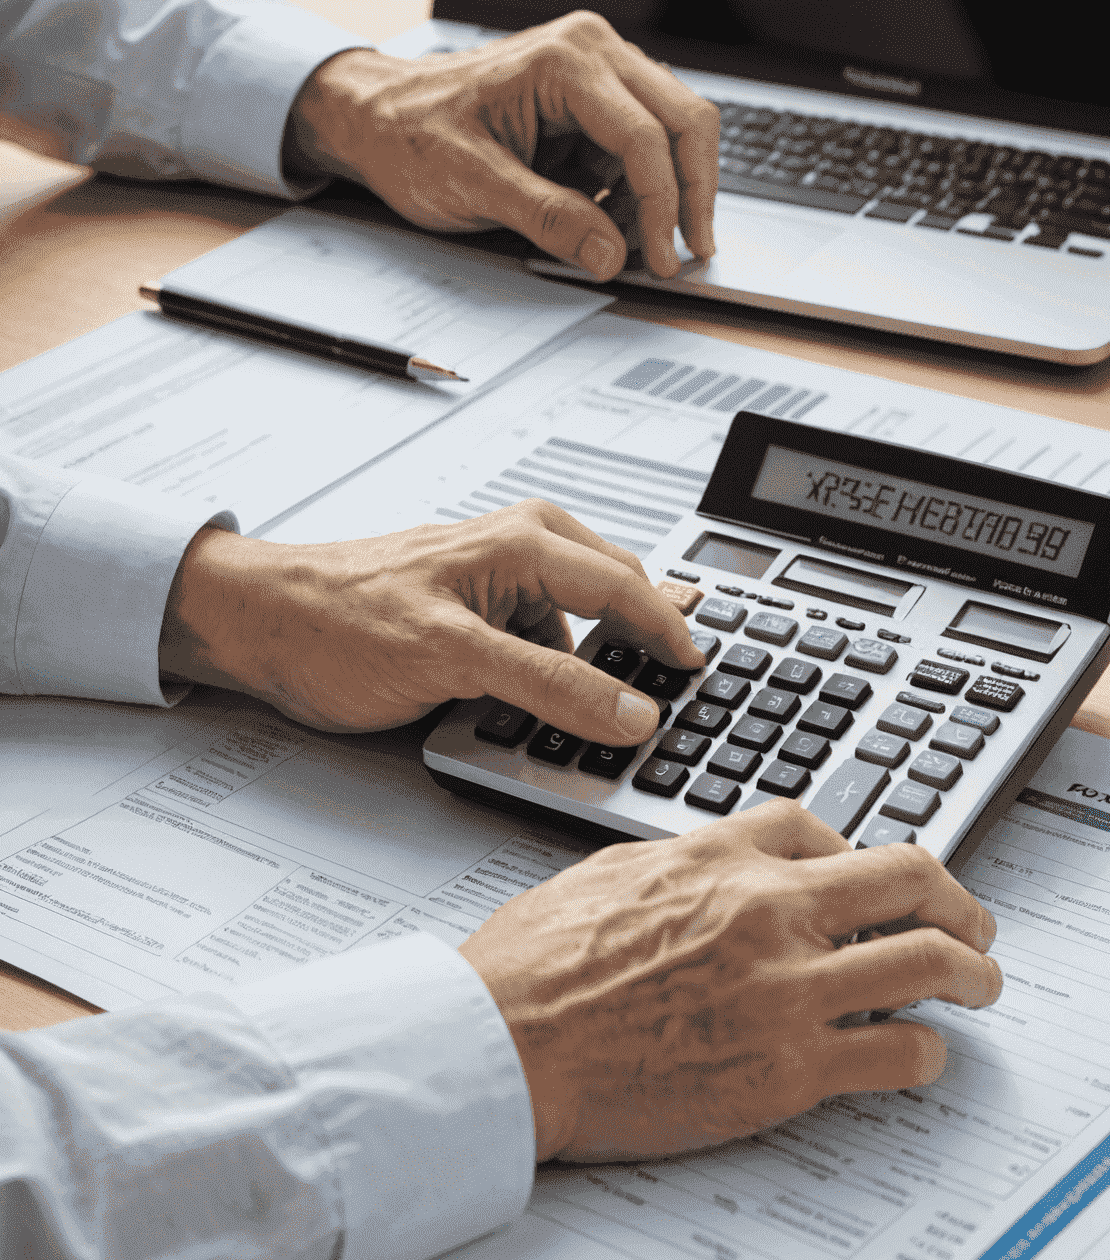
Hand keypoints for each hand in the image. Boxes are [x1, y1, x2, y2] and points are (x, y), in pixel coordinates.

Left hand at [157, 500, 702, 736]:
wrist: (256, 625)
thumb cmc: (336, 622)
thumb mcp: (454, 659)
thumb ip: (552, 687)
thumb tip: (633, 711)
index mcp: (528, 541)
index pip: (631, 589)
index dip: (673, 637)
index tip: (703, 680)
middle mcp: (523, 548)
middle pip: (619, 599)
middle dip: (641, 650)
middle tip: (663, 702)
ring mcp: (502, 579)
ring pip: (583, 626)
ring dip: (592, 670)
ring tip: (592, 719)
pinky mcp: (482, 612)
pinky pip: (545, 643)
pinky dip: (555, 676)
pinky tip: (541, 711)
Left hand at [286, 11, 718, 279]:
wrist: (378, 116)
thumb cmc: (410, 135)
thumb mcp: (471, 184)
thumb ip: (546, 218)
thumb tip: (610, 254)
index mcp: (564, 61)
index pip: (646, 136)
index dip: (664, 205)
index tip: (662, 260)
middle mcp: (593, 52)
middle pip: (686, 120)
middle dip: (693, 194)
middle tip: (688, 253)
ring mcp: (601, 72)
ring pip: (678, 131)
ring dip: (673, 193)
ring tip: (647, 247)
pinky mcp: (599, 102)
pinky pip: (649, 146)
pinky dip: (648, 191)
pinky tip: (623, 225)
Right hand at [458, 803, 1002, 1161]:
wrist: (503, 1044)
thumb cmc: (535, 964)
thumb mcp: (609, 873)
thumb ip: (683, 864)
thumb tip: (716, 871)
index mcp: (723, 857)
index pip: (827, 831)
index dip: (866, 856)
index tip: (880, 881)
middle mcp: (770, 911)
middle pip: (908, 878)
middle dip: (957, 900)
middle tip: (973, 922)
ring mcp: (787, 989)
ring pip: (928, 963)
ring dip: (972, 972)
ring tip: (983, 984)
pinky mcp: (788, 1068)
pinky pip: (897, 1052)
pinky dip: (926, 1052)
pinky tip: (924, 1055)